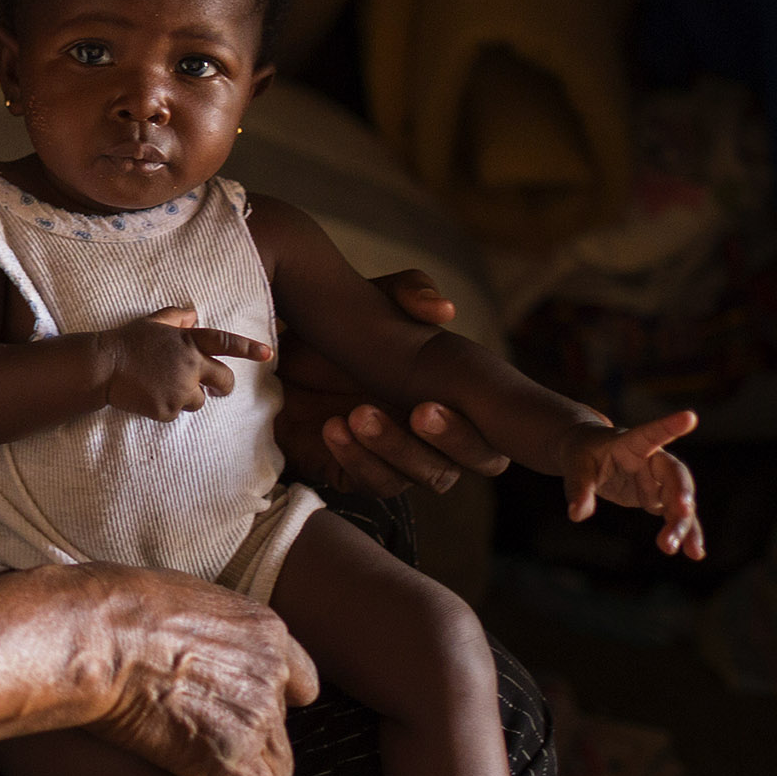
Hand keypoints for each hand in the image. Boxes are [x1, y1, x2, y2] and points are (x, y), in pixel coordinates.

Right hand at [73, 564, 320, 775]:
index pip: (301, 682)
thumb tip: (195, 642)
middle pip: (283, 730)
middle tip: (201, 741)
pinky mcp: (232, 757)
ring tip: (197, 769)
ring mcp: (256, 717)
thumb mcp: (184, 596)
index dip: (271, 702)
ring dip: (242, 773)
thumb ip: (211, 629)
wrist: (94, 638)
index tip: (238, 709)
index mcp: (264, 632)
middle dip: (248, 741)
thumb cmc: (115, 609)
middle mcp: (271, 675)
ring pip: (277, 769)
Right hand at [97, 306, 273, 421]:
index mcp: (189, 343)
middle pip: (223, 381)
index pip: (226, 344)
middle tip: (217, 387)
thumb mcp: (152, 322)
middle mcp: (191, 367)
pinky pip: (175, 412)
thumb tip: (195, 316)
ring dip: (187, 396)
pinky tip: (148, 396)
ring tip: (161, 386)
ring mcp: (180, 390)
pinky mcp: (168, 409)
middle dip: (224, 385)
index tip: (268, 353)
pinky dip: (165, 407)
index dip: (249, 348)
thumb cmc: (127, 341)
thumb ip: (177, 318)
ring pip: (199, 400)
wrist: (103, 367)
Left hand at [276, 268, 510, 495]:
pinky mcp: (364, 475)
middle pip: (480, 460)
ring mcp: (406, 458)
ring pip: (429, 475)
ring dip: (397, 448)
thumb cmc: (342, 327)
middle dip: (454, 440)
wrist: (277, 356)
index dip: (491, 424)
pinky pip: (377, 484)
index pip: (500, 426)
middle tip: (420, 411)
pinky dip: (358, 460)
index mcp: (460, 395)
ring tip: (357, 414)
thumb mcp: (374, 297)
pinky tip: (333, 429)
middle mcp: (442, 434)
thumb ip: (409, 291)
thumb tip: (443, 310)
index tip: (440, 399)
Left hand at [563, 409, 704, 557]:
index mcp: (631, 442)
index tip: (689, 416)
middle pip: (674, 475)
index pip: (651, 433)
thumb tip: (576, 514)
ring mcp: (658, 480)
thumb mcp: (574, 466)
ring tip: (686, 551)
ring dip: (683, 524)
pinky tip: (695, 553)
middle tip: (681, 513)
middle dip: (680, 495)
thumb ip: (578, 489)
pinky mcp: (658, 498)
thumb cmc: (582, 453)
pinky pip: (676, 516)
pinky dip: (685, 533)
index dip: (669, 426)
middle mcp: (652, 459)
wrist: (589, 454)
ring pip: (679, 501)